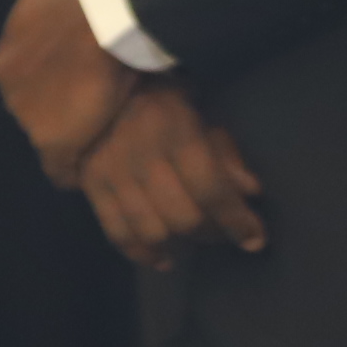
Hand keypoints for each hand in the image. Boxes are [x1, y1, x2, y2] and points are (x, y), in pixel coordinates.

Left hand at [0, 0, 135, 185]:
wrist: (105, 16)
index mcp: (5, 61)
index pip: (23, 79)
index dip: (50, 79)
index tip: (72, 78)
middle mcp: (10, 93)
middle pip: (33, 107)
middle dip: (55, 104)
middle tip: (88, 97)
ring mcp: (31, 120)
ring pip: (47, 132)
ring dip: (66, 130)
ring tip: (96, 127)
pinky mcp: (57, 143)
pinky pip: (59, 167)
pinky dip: (70, 169)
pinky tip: (81, 171)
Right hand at [78, 81, 265, 266]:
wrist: (105, 86)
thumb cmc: (166, 99)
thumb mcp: (203, 113)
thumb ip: (226, 152)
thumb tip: (251, 193)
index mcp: (176, 130)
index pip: (210, 187)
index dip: (235, 219)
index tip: (255, 239)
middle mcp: (142, 155)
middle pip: (182, 216)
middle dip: (211, 233)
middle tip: (225, 234)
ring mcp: (111, 173)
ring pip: (151, 229)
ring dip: (181, 245)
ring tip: (197, 242)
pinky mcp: (91, 187)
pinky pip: (117, 232)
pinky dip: (142, 253)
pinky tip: (164, 259)